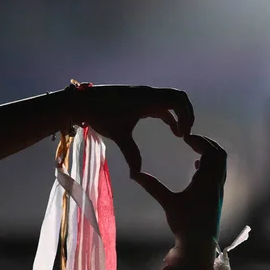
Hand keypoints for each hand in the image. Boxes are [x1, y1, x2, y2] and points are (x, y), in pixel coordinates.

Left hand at [75, 85, 194, 172]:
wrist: (83, 101)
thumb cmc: (101, 115)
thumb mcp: (118, 135)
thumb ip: (131, 153)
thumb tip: (136, 175)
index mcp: (148, 100)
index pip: (177, 101)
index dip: (186, 117)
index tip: (184, 135)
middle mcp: (149, 94)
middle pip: (178, 98)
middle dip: (186, 114)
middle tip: (187, 134)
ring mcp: (145, 95)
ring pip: (171, 101)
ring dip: (179, 115)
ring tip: (181, 134)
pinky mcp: (140, 99)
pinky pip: (161, 104)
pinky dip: (169, 115)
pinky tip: (171, 129)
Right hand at [132, 135, 226, 269]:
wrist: (199, 246)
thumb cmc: (185, 224)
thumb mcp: (168, 203)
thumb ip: (153, 186)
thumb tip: (134, 173)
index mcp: (208, 181)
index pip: (211, 152)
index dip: (201, 141)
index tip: (186, 138)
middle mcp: (217, 183)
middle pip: (220, 155)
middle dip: (207, 144)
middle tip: (192, 139)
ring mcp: (218, 190)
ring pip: (221, 164)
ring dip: (210, 154)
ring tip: (194, 148)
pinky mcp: (216, 197)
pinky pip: (218, 173)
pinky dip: (210, 164)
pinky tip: (197, 165)